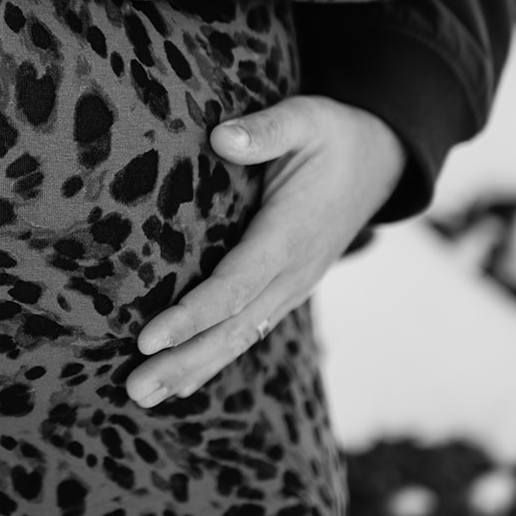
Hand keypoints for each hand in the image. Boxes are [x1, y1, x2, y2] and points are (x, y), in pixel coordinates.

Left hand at [126, 95, 407, 406]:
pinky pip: (249, 331)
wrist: (381, 161)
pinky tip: (181, 383)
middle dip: (183, 361)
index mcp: (291, 234)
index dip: (192, 315)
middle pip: (233, 328)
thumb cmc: (333, 135)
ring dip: (193, 370)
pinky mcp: (286, 290)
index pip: (235, 285)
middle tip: (134, 390)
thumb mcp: (306, 118)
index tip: (148, 339)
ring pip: (241, 338)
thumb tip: (222, 139)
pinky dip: (214, 359)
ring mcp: (292, 287)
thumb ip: (267, 130)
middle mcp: (293, 272)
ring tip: (144, 397)